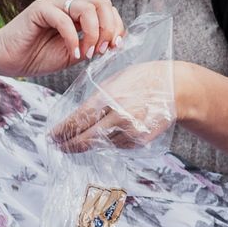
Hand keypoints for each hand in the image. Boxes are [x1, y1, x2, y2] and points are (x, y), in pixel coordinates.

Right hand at [0, 0, 124, 78]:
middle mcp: (68, 5)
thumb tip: (115, 43)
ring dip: (94, 33)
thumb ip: (92, 46)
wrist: (6, 60)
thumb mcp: (73, 54)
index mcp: (78, 14)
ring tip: (87, 53)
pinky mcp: (39, 9)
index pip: (108, 10)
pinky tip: (73, 53)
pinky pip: (64, 18)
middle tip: (103, 50)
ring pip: (88, 8)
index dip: (117, 28)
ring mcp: (54, 4)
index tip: (114, 48)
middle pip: (103, 4)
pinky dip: (73, 38)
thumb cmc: (37, 56)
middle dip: (110, 28)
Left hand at [50, 61, 179, 152]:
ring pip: (100, 145)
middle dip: (69, 145)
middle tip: (58, 146)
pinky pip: (116, 146)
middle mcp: (119, 117)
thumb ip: (96, 99)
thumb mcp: (115, 81)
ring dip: (86, 146)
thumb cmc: (143, 80)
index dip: (61, 131)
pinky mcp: (139, 141)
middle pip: (86, 139)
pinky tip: (102, 139)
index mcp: (110, 98)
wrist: (176, 89)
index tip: (51, 137)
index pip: (78, 120)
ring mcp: (130, 131)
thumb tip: (76, 117)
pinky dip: (106, 144)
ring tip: (75, 144)